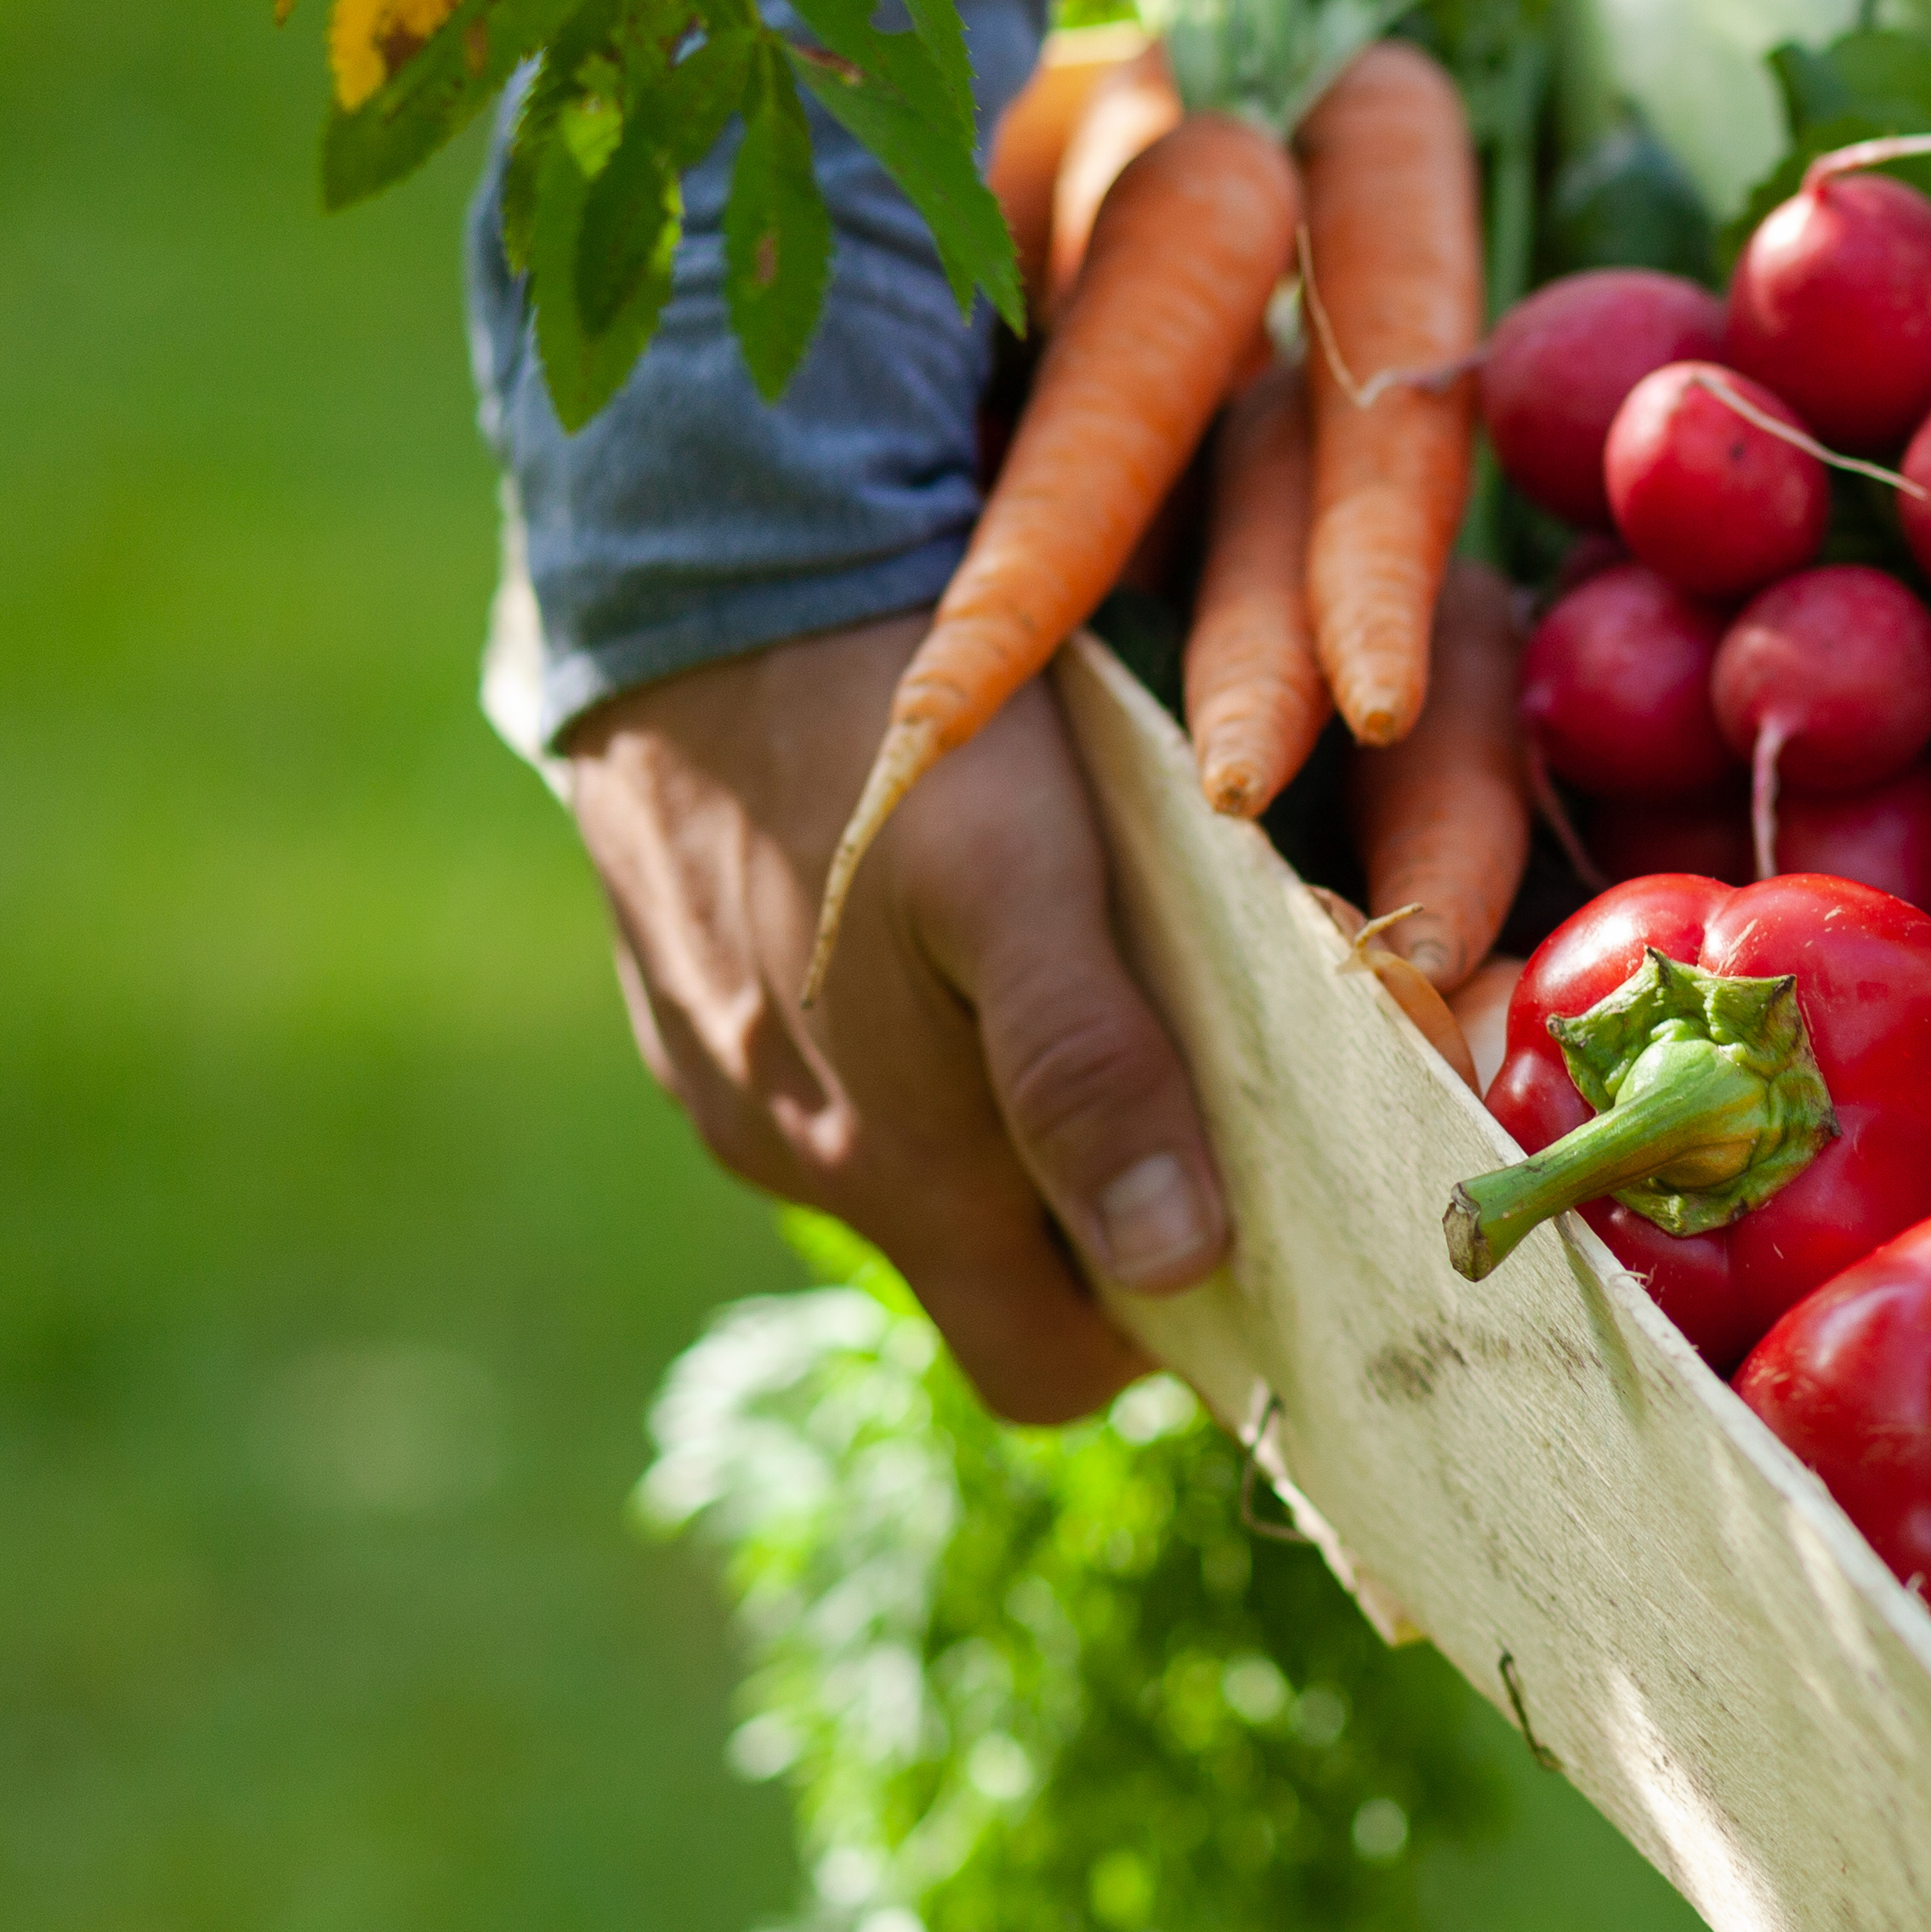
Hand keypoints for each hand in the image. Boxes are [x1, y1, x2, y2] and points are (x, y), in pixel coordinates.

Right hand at [568, 614, 1230, 1420]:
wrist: (691, 564)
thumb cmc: (894, 725)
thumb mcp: (1023, 883)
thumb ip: (1092, 1075)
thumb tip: (1178, 1267)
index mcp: (889, 1162)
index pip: (1046, 1367)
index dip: (1155, 1331)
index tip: (1245, 1234)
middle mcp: (792, 1151)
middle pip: (990, 1268)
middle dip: (1097, 1219)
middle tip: (1198, 1089)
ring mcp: (725, 1076)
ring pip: (915, 1162)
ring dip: (1010, 1115)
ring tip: (1093, 977)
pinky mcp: (685, 994)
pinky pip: (831, 1066)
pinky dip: (915, 1033)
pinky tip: (957, 919)